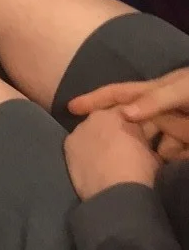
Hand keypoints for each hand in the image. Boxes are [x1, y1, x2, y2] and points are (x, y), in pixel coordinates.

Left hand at [64, 106, 159, 200]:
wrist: (117, 191)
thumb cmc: (139, 170)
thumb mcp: (149, 151)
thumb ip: (140, 138)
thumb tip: (138, 141)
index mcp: (117, 114)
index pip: (123, 113)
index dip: (128, 126)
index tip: (133, 138)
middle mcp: (94, 116)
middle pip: (102, 122)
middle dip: (109, 132)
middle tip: (117, 149)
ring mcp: (78, 130)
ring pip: (88, 134)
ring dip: (94, 142)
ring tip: (103, 160)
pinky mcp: (67, 146)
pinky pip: (76, 146)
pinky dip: (82, 154)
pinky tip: (89, 166)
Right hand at [71, 69, 188, 157]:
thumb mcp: (180, 90)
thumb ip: (154, 100)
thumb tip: (124, 113)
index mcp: (152, 93)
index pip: (117, 94)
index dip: (94, 99)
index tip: (71, 108)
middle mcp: (157, 110)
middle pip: (132, 124)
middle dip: (125, 137)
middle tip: (114, 154)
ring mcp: (172, 127)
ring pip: (152, 143)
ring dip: (156, 151)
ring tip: (157, 159)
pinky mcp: (184, 144)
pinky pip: (171, 154)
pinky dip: (174, 157)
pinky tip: (177, 159)